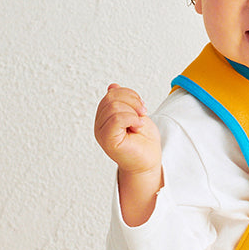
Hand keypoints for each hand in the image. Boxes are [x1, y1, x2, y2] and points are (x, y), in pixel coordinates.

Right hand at [95, 84, 162, 225]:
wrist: (149, 162)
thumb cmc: (143, 142)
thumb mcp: (135, 114)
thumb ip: (123, 102)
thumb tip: (112, 87)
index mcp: (105, 117)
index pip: (111, 94)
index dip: (129, 94)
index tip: (142, 106)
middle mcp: (100, 124)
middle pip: (111, 98)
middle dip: (132, 101)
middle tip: (143, 113)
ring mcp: (101, 133)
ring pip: (113, 107)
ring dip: (133, 112)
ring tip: (140, 123)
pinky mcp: (108, 141)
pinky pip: (116, 119)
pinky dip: (131, 118)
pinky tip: (138, 126)